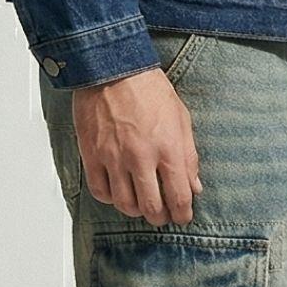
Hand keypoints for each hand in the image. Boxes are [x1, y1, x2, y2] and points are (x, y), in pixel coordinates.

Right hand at [73, 66, 202, 222]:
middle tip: (162, 215)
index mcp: (168, 149)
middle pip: (151, 208)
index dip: (182, 214)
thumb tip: (194, 186)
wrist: (113, 68)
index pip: (179, 197)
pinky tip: (118, 191)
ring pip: (125, 204)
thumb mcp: (181, 118)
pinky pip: (100, 192)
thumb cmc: (149, 89)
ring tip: (140, 204)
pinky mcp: (92, 155)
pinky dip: (111, 198)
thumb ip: (189, 156)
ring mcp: (114, 158)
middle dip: (160, 218)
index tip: (182, 217)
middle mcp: (141, 158)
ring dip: (136, 210)